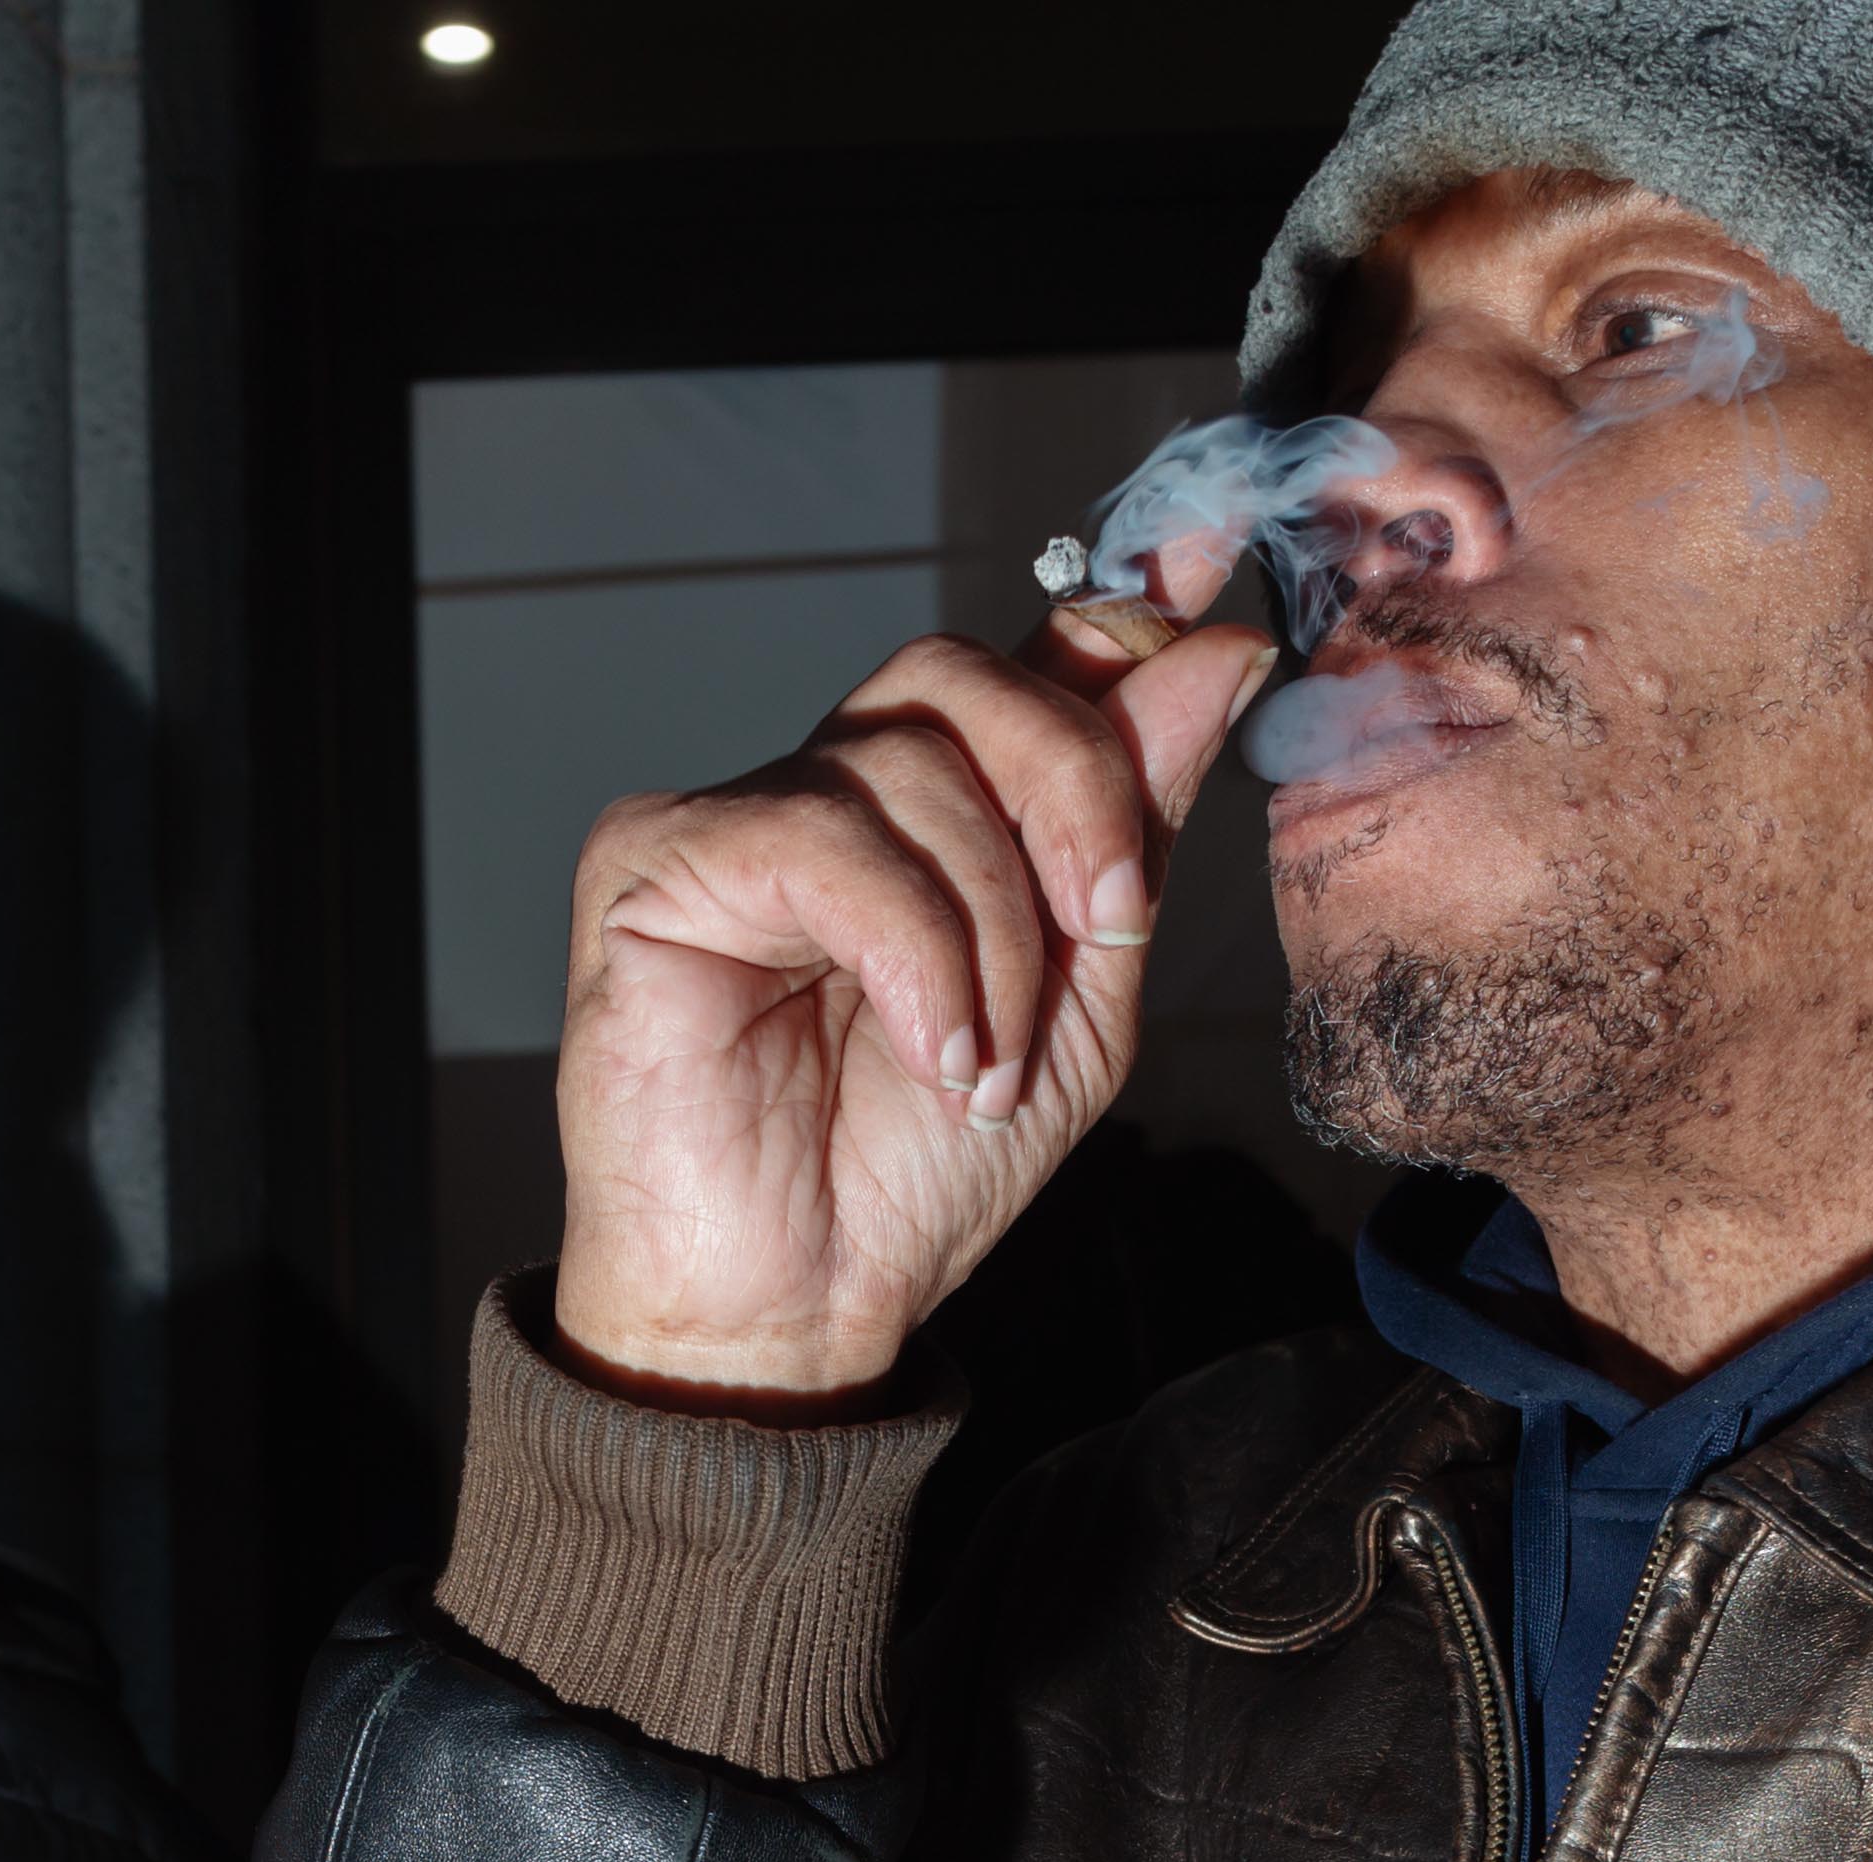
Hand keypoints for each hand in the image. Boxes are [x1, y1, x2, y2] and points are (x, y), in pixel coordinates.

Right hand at [547, 562, 1282, 1403]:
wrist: (798, 1304)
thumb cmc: (914, 1175)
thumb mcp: (1083, 999)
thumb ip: (1136, 828)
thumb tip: (1214, 646)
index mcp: (939, 816)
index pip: (1026, 659)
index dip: (1123, 601)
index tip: (1216, 546)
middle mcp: (833, 792)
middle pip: (967, 677)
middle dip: (1078, 787)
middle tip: (1110, 924)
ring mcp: (738, 819)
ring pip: (909, 764)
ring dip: (993, 928)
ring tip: (982, 1063)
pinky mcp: (656, 864)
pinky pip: (823, 839)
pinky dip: (912, 950)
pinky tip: (931, 1048)